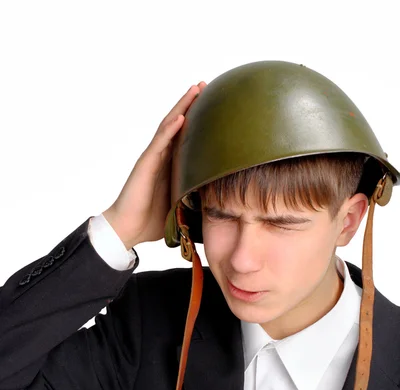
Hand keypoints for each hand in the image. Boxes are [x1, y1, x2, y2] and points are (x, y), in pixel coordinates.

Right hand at [103, 81, 206, 248]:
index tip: (215, 104)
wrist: (128, 230)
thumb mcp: (182, 208)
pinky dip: (170, 129)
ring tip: (195, 90)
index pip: (186, 137)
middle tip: (206, 85)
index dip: (197, 119)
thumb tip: (222, 204)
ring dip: (182, 107)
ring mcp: (152, 158)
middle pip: (177, 124)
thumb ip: (197, 199)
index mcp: (170, 166)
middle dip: (191, 104)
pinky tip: (181, 116)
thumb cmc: (152, 222)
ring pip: (168, 127)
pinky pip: (159, 143)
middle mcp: (161, 157)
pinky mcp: (145, 165)